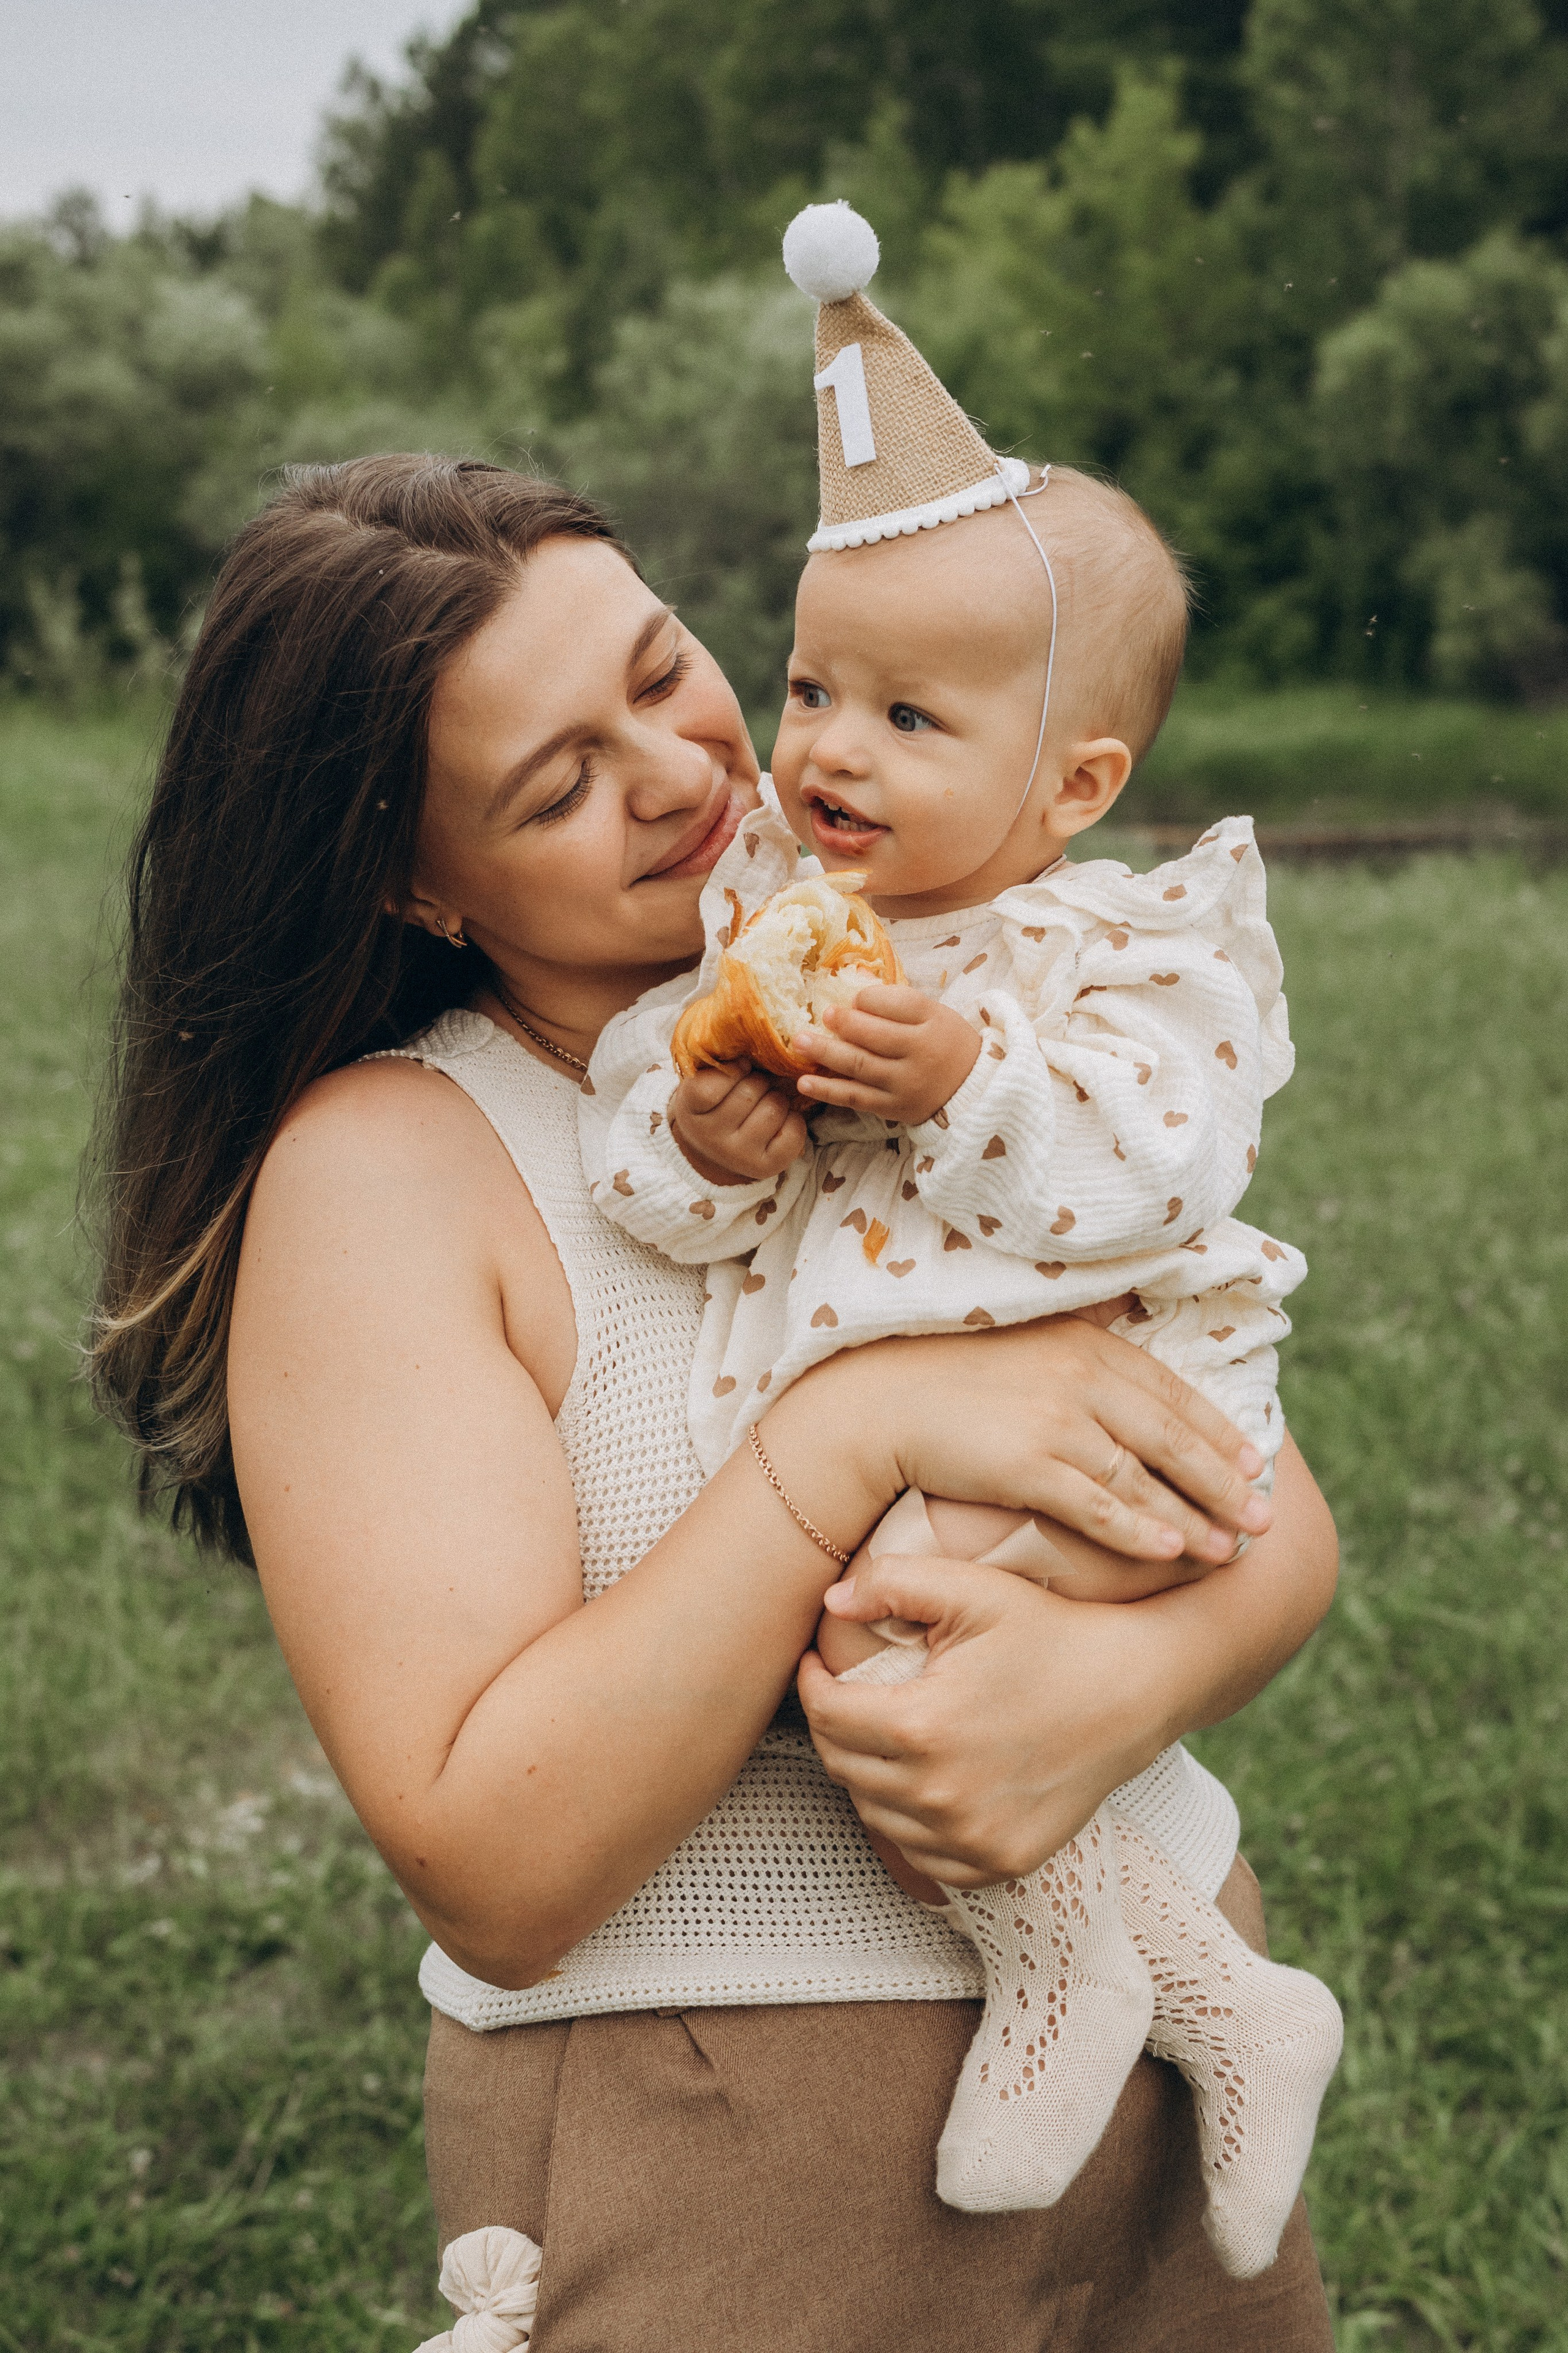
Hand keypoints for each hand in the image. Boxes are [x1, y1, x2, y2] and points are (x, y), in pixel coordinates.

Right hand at [668, 1060, 808, 1184]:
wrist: (714, 1149)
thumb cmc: (714, 1103)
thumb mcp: (703, 1079)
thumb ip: (719, 1060)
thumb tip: (756, 1034)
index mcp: (690, 1110)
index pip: (710, 1086)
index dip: (733, 1069)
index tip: (740, 1067)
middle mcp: (711, 1137)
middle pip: (750, 1092)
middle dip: (759, 1081)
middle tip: (754, 1086)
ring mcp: (738, 1155)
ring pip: (774, 1107)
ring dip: (777, 1098)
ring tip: (766, 1102)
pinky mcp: (766, 1167)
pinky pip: (793, 1130)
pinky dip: (793, 1119)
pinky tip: (779, 1121)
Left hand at [791, 984, 980, 1124]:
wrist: (971, 1090)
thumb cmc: (944, 1043)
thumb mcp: (933, 1015)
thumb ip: (897, 1001)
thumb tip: (854, 985)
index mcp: (933, 1023)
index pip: (900, 1005)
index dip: (870, 999)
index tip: (852, 998)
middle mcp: (920, 1055)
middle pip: (876, 1037)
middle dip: (844, 1024)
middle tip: (821, 1015)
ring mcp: (905, 1085)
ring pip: (860, 1067)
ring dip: (825, 1054)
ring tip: (799, 1042)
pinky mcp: (893, 1108)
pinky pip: (856, 1098)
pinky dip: (828, 1090)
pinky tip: (805, 1082)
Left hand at [797, 1434, 1333, 1885]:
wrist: (1135, 1689)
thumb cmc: (1053, 1632)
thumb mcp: (974, 1590)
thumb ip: (892, 1584)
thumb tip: (828, 1603)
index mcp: (922, 1729)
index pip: (827, 1716)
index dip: (811, 1685)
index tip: (817, 1664)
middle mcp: (940, 1797)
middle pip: (844, 1768)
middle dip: (834, 1727)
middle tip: (845, 1695)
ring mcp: (972, 1840)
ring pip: (876, 1815)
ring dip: (868, 1775)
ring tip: (882, 1734)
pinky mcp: (1000, 1863)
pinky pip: (924, 1855)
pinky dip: (912, 1823)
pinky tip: (923, 1782)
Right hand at [807, 1317, 1271, 1566]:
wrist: (879, 1403)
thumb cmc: (947, 1377)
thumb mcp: (1027, 1346)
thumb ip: (1081, 1349)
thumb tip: (1126, 1342)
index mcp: (1087, 1345)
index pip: (1171, 1392)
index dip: (1217, 1431)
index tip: (1254, 1462)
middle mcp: (1081, 1378)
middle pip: (1173, 1437)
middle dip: (1224, 1481)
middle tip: (1264, 1516)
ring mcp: (1056, 1421)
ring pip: (1145, 1477)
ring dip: (1194, 1516)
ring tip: (1232, 1548)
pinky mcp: (1027, 1464)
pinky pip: (1098, 1504)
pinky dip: (1140, 1529)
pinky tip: (1172, 1551)